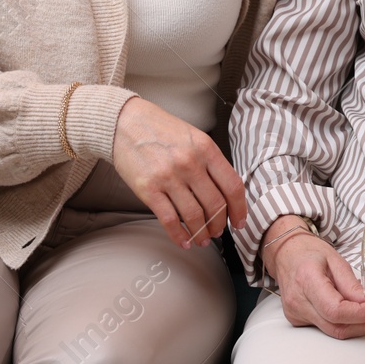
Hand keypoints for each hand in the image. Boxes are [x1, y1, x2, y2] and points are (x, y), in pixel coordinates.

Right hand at [111, 96, 246, 249]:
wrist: (124, 122)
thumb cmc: (160, 130)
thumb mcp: (194, 137)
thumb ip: (210, 162)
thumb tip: (225, 192)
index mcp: (206, 149)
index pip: (232, 186)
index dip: (239, 208)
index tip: (239, 221)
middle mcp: (190, 163)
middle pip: (215, 204)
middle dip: (219, 224)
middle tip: (218, 232)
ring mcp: (169, 177)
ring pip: (194, 216)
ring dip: (201, 233)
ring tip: (202, 239)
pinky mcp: (148, 189)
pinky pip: (169, 220)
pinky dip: (179, 235)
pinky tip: (184, 241)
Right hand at [263, 217, 364, 338]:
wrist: (286, 254)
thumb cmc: (309, 253)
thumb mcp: (336, 260)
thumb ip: (352, 284)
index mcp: (307, 280)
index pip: (336, 310)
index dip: (361, 314)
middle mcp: (298, 302)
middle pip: (336, 326)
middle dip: (363, 322)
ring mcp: (295, 314)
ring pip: (332, 331)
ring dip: (355, 323)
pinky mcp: (297, 320)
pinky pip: (325, 327)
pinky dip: (342, 321)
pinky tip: (348, 308)